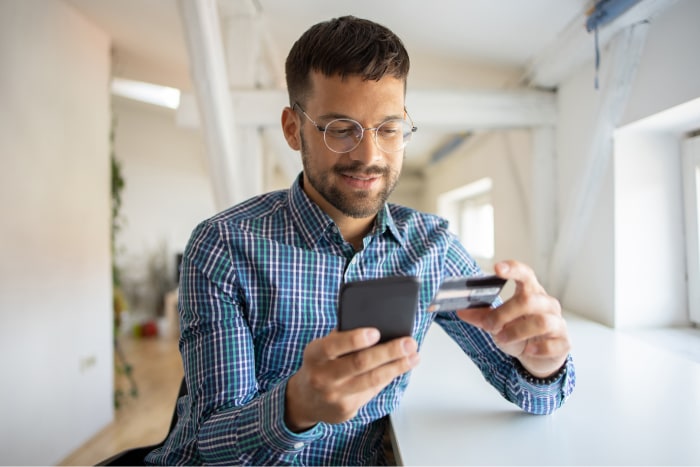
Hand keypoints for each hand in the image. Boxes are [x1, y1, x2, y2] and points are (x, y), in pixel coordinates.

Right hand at [285, 328, 418, 431]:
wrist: (305, 400)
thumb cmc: (321, 364)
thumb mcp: (322, 348)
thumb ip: (343, 338)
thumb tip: (378, 326)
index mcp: (315, 355)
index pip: (334, 345)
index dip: (355, 339)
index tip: (376, 332)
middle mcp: (323, 377)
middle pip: (360, 364)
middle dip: (389, 352)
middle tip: (408, 343)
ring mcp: (335, 396)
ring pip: (372, 380)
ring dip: (397, 367)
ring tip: (413, 356)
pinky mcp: (347, 409)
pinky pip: (373, 390)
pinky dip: (389, 377)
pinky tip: (400, 368)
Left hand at [456, 260, 569, 377]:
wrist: (538, 356)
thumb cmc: (518, 333)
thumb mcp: (497, 324)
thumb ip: (481, 316)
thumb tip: (461, 310)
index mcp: (531, 292)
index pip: (525, 274)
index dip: (513, 269)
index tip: (497, 268)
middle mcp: (547, 304)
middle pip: (528, 300)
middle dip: (504, 313)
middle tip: (488, 325)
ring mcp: (557, 323)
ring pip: (541, 322)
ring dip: (517, 331)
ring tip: (501, 339)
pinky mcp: (564, 342)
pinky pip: (554, 344)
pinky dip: (539, 348)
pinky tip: (528, 350)